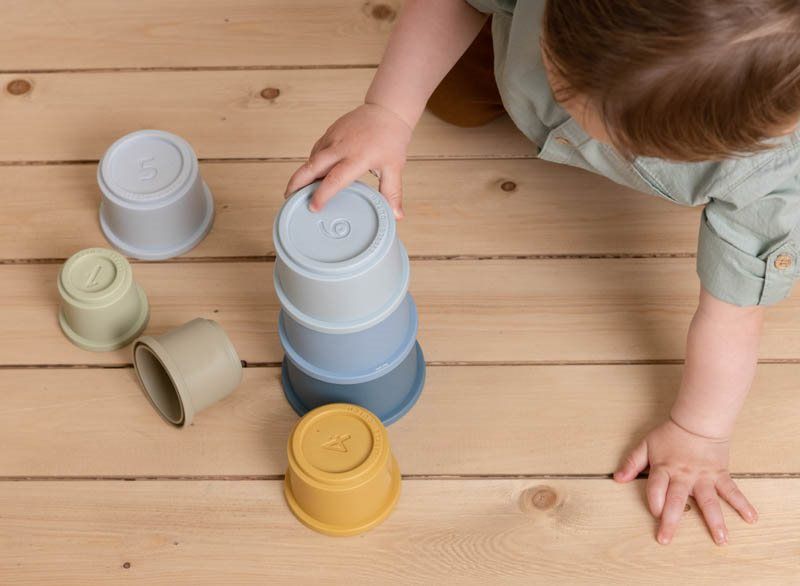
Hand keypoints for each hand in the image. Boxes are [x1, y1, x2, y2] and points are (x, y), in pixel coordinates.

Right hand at [285, 103, 412, 218]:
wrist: (386, 110)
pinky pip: (316, 151)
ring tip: (295, 191)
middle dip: (297, 183)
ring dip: (301, 174)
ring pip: (311, 158)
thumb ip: (392, 193)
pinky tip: (309, 176)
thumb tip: (397, 216)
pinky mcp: (330, 133)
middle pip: (312, 166)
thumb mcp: (394, 168)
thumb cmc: (391, 140)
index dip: (322, 194)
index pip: (335, 179)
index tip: (313, 207)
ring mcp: (333, 138)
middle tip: (288, 199)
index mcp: (358, 158)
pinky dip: (310, 164)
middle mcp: (342, 147)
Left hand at [614, 419, 757, 544]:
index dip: (653, 502)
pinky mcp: (720, 475)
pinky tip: (751, 518)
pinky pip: (732, 491)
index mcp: (664, 469)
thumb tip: (618, 478)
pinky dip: (743, 504)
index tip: (655, 514)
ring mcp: (703, 477)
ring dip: (715, 521)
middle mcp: (683, 476)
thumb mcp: (646, 445)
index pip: (655, 490)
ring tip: (721, 540)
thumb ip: (632, 462)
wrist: (697, 422)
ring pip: (709, 501)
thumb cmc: (670, 434)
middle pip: (676, 501)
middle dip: (671, 521)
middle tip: (667, 539)